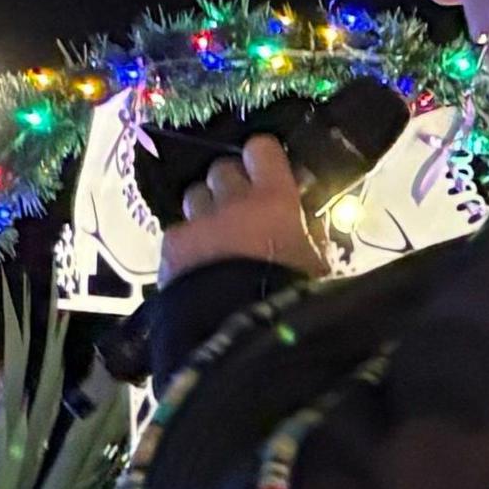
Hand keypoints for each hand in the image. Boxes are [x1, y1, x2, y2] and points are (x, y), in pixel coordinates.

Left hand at [157, 135, 326, 284]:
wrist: (243, 339)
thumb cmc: (293, 301)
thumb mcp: (317, 265)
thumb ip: (309, 233)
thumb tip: (302, 218)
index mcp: (275, 199)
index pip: (261, 149)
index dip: (261, 158)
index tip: (266, 173)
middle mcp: (232, 201)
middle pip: (222, 169)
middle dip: (230, 184)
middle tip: (241, 209)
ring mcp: (197, 222)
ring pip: (195, 194)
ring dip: (205, 208)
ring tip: (216, 235)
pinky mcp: (171, 247)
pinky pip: (178, 230)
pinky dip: (187, 243)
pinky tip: (195, 265)